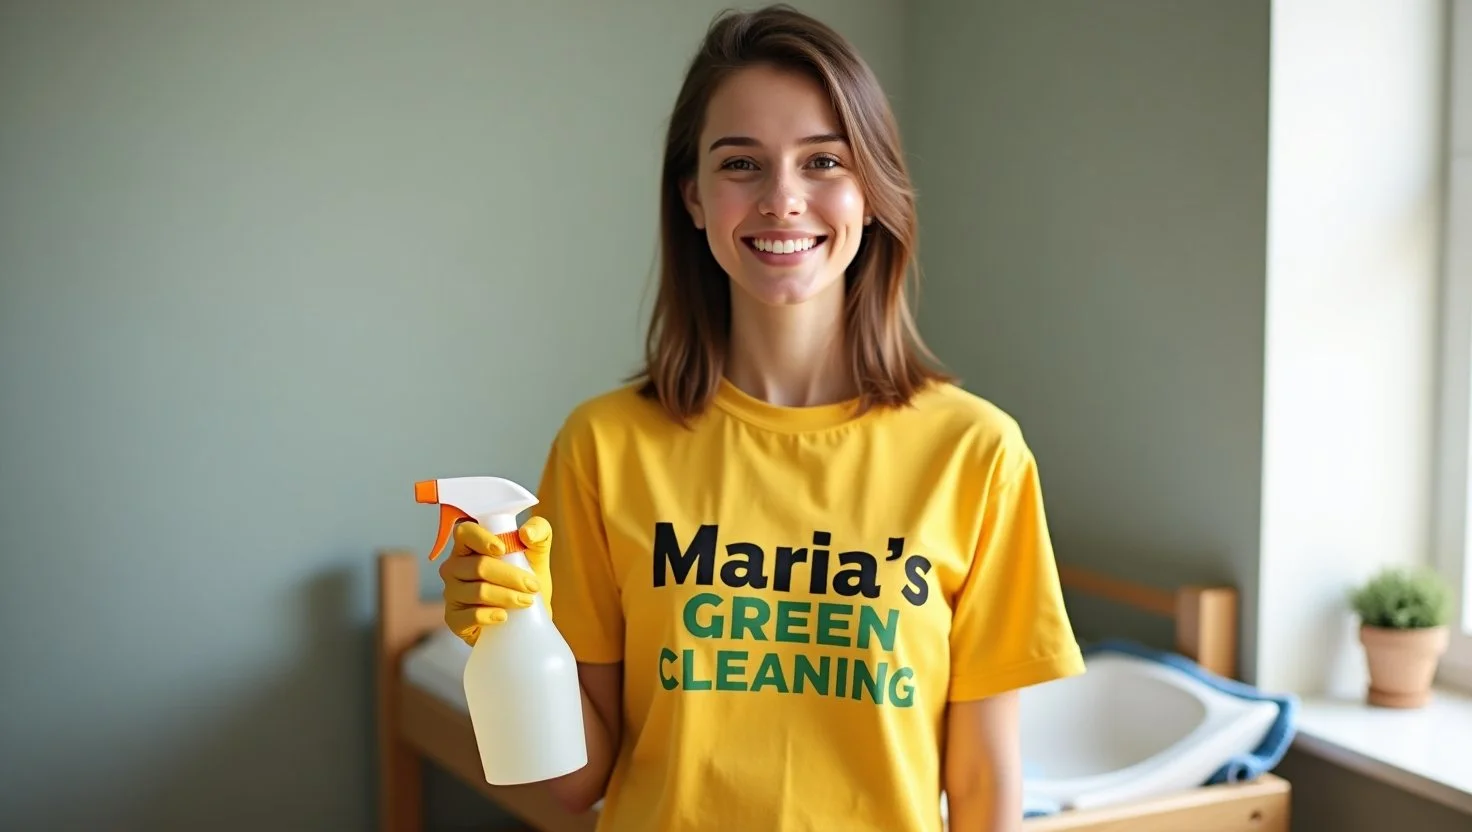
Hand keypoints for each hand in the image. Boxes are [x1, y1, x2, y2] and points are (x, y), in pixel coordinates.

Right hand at [438, 516, 552, 645]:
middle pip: (478, 567)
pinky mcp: (454, 619)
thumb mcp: (537, 553)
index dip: (481, 539)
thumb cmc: (526, 579)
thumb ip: (539, 531)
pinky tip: (503, 616)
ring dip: (508, 596)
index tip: (503, 549)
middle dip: (511, 576)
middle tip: (533, 586)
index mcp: (469, 546)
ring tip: (527, 601)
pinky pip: (469, 616)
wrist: (528, 618)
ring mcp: (451, 594)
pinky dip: (490, 616)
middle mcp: (454, 567)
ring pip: (478, 592)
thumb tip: (526, 533)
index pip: (464, 532)